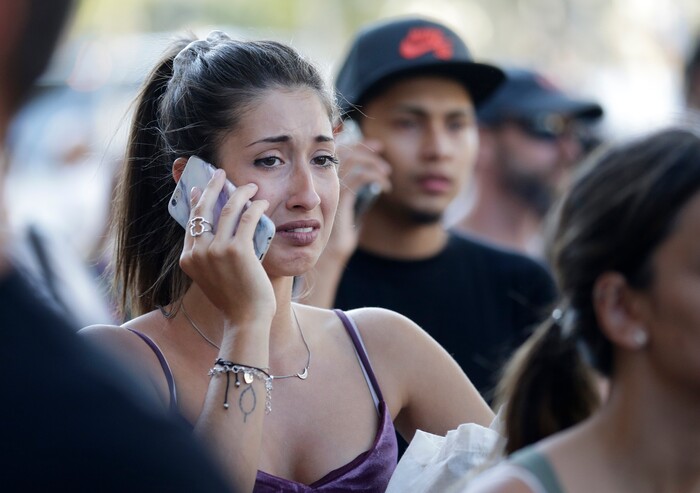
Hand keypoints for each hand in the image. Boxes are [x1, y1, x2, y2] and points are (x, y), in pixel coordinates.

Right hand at [179, 169, 275, 324]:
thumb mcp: (213, 276)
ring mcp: (216, 251)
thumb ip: (209, 255)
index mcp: (188, 259)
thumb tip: (216, 229)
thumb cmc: (234, 300)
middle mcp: (198, 252)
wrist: (246, 320)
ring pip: (228, 209)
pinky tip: (262, 203)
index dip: (196, 201)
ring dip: (241, 192)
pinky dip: (256, 207)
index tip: (200, 188)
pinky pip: (247, 218)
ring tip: (250, 186)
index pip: (191, 222)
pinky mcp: (237, 251)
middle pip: (203, 208)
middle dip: (212, 186)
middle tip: (220, 173)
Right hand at [328, 138, 391, 260]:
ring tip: (387, 172)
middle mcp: (323, 181)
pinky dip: (376, 178)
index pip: (339, 154)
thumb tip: (369, 188)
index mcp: (324, 182)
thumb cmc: (338, 235)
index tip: (375, 146)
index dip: (357, 146)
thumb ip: (354, 196)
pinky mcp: (340, 197)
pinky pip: (360, 177)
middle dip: (365, 147)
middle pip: (345, 152)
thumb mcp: (348, 210)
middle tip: (381, 148)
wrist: (329, 253)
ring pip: (353, 161)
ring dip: (373, 162)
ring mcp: (330, 188)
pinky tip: (386, 188)